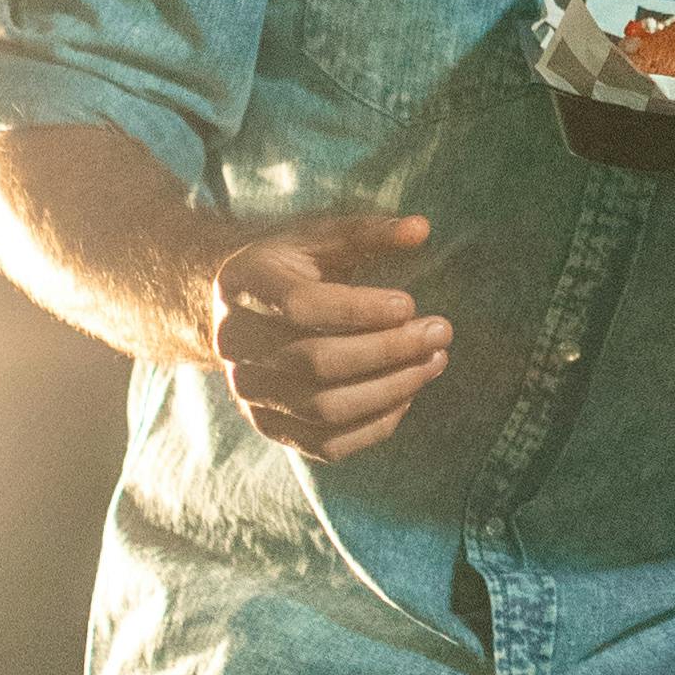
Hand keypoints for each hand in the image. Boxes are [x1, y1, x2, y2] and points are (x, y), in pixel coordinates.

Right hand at [201, 209, 449, 458]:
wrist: (245, 312)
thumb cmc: (294, 268)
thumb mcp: (319, 238)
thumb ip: (366, 232)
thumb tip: (421, 229)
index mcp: (242, 285)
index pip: (301, 305)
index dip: (360, 309)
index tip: (411, 304)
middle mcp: (233, 343)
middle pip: (317, 362)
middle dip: (389, 351)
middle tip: (440, 333)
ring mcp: (248, 393)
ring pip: (324, 409)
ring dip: (391, 390)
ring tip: (434, 362)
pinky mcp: (269, 427)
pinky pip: (327, 445)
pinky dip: (375, 427)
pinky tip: (408, 395)